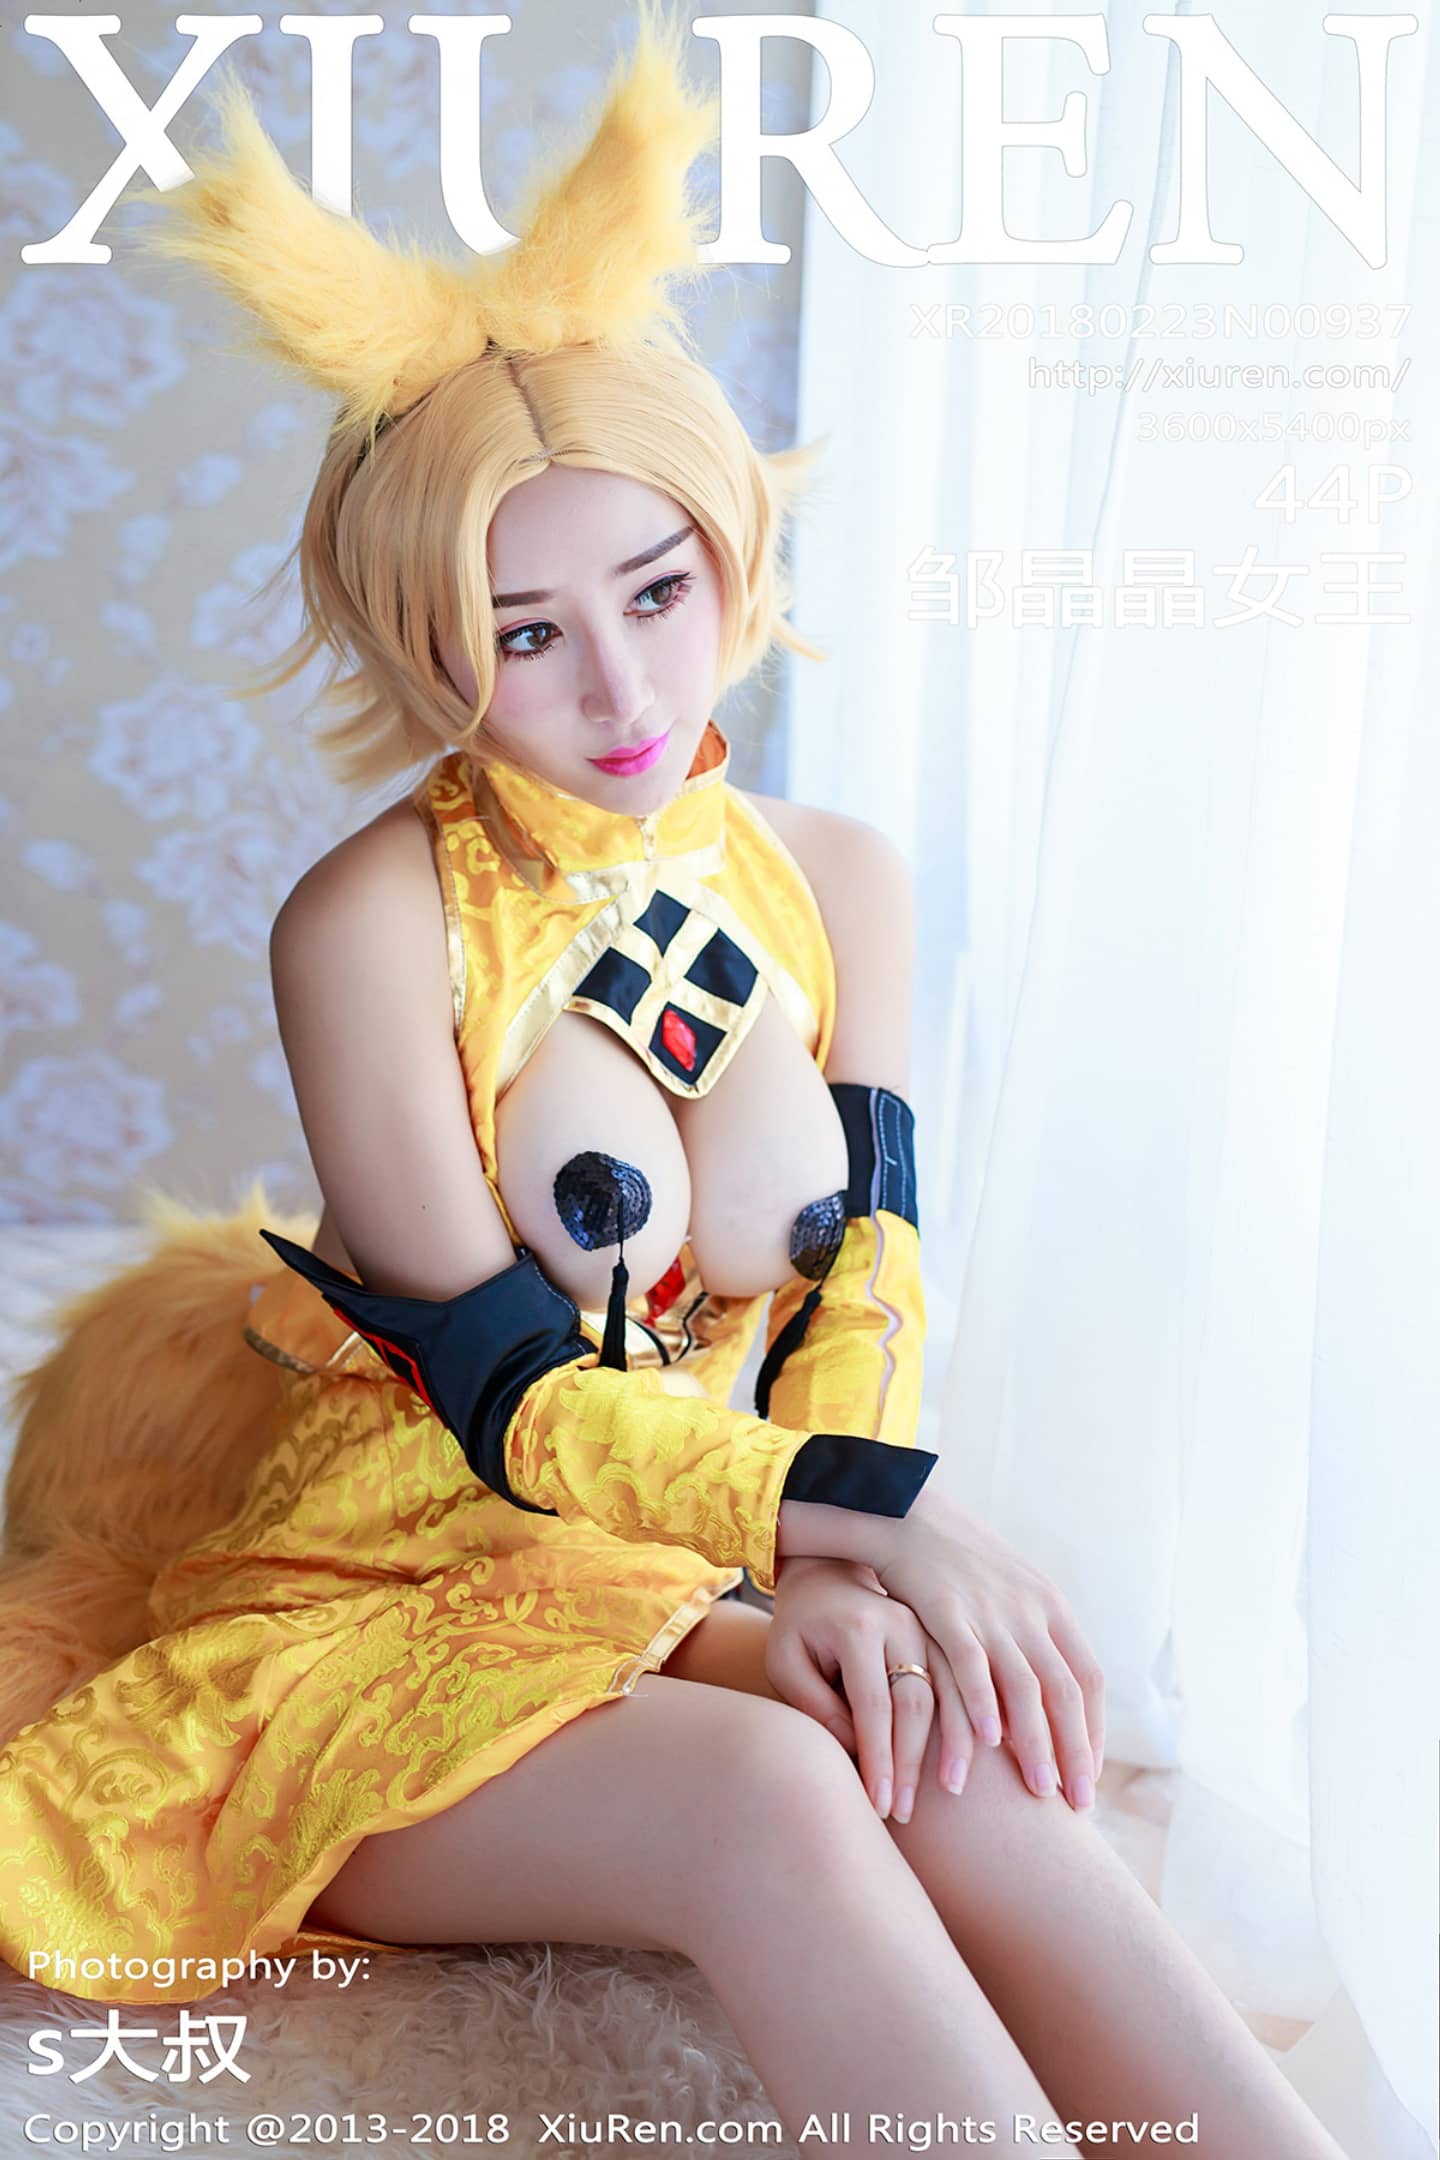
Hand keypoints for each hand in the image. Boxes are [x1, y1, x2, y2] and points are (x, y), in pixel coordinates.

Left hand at [764, 1557, 972, 1824]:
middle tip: (906, 1812)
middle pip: (916, 1704)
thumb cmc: (799, 1630)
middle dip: (912, 1764)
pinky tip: (975, 1756)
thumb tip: (858, 1751)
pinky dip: (974, 1720)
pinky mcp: (944, 1637)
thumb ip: (814, 1704)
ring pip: (951, 1694)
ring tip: (950, 1793)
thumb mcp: (786, 1662)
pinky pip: (966, 1683)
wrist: (828, 1577)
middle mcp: (900, 1622)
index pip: (872, 1705)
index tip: (880, 1805)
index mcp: (857, 1627)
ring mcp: (929, 1627)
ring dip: (953, 1746)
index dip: (878, 1759)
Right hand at [872, 1486, 1104, 1810]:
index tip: (1086, 1775)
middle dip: (1073, 1750)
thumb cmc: (957, 1563)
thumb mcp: (1009, 1592)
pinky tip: (985, 1742)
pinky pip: (971, 1662)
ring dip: (1035, 1742)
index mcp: (1049, 1607)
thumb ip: (1030, 1641)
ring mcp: (990, 1609)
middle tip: (1076, 1802)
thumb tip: (1045, 1703)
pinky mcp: (948, 1608)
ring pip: (1024, 1686)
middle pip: (1064, 1690)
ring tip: (1037, 1790)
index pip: (1086, 1679)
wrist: (908, 1512)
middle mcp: (1028, 1610)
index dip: (1091, 1730)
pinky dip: (983, 1702)